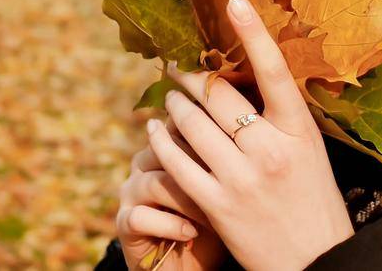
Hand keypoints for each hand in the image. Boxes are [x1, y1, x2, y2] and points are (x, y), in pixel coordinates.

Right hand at [116, 122, 229, 269]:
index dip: (209, 134)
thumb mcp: (226, 186)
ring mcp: (131, 192)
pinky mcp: (125, 222)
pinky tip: (191, 234)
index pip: (181, 124)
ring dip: (188, 201)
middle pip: (167, 149)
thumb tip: (256, 128)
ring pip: (156, 182)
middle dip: (201, 168)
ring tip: (214, 216)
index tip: (238, 151)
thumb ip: (230, 156)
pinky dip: (169, 225)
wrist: (189, 265)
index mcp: (166, 145)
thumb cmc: (215, 221)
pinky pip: (141, 216)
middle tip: (229, 185)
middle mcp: (143, 163)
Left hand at [148, 0, 354, 270]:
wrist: (316, 262)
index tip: (234, 1)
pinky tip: (153, 131)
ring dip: (173, 105)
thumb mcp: (309, 152)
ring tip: (170, 98)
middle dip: (193, 76)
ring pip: (191, 124)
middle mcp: (269, 151)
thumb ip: (279, 119)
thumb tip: (244, 78)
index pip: (274, 72)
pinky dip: (159, 141)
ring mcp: (240, 179)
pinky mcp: (216, 205)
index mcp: (299, 132)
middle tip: (179, 65)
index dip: (253, 33)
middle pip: (218, 95)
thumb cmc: (313, 200)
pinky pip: (176, 163)